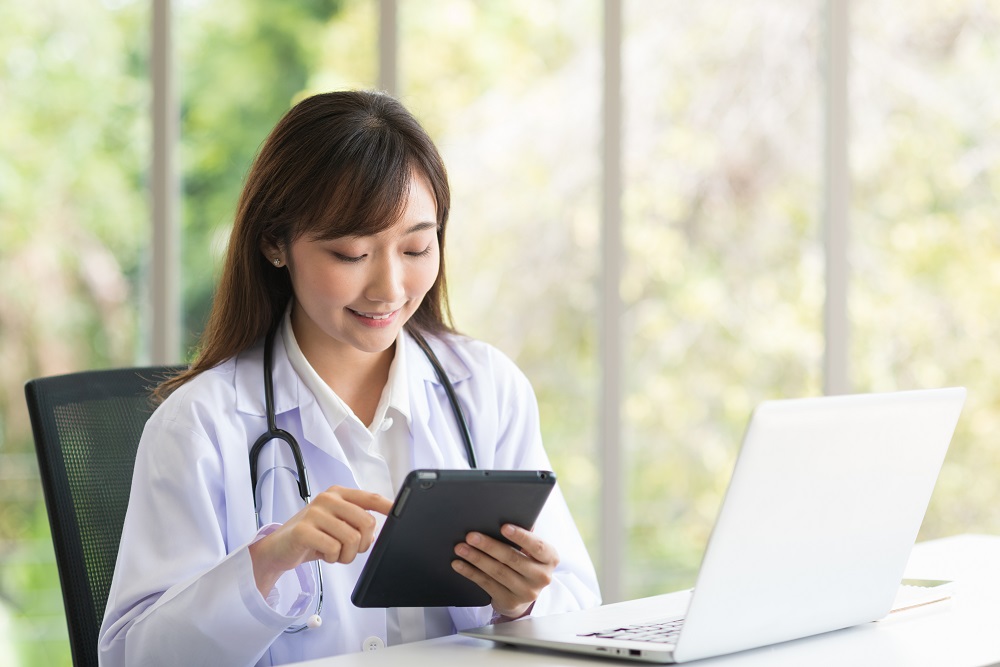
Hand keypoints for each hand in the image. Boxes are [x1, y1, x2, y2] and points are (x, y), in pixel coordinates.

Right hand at [248, 486, 392, 595]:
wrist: (278, 549)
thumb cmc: (312, 536)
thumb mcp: (337, 524)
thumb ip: (356, 522)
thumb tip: (381, 530)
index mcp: (339, 494)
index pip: (370, 498)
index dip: (388, 507)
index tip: (401, 515)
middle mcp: (328, 499)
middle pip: (366, 522)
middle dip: (363, 543)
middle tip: (350, 550)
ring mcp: (315, 512)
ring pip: (352, 538)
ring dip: (346, 555)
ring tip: (333, 552)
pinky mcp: (303, 530)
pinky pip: (334, 548)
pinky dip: (332, 558)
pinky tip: (322, 553)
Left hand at [451, 524, 558, 618]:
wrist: (524, 594)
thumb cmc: (526, 561)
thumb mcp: (531, 549)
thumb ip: (525, 534)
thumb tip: (510, 514)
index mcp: (550, 558)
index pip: (537, 546)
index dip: (521, 536)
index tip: (503, 527)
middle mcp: (542, 577)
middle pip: (512, 558)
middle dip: (489, 546)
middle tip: (471, 536)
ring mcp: (526, 592)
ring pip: (497, 572)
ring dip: (476, 558)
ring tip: (461, 548)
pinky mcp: (510, 601)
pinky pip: (487, 584)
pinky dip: (471, 573)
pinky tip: (459, 564)